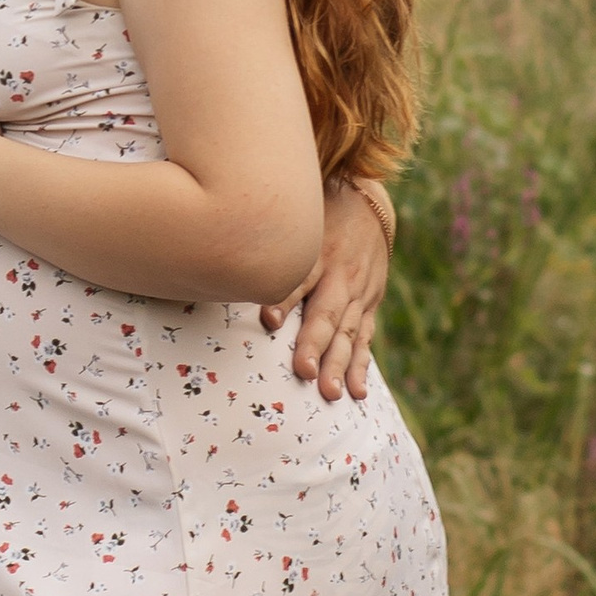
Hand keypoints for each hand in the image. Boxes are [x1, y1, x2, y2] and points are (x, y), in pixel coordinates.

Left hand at [260, 182, 389, 400]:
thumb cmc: (314, 213)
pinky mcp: (369, 304)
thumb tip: (227, 256)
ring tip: (331, 392)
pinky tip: (356, 392)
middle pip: (326, 313)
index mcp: (317, 251)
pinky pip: (364, 338)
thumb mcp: (296, 217)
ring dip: (339, 364)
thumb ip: (267, 237)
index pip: (299, 277)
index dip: (284, 299)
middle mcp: (341, 274)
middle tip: (304, 372)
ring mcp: (358, 292)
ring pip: (347, 332)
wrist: (365, 202)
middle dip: (314, 344)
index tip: (269, 321)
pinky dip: (360, 365)